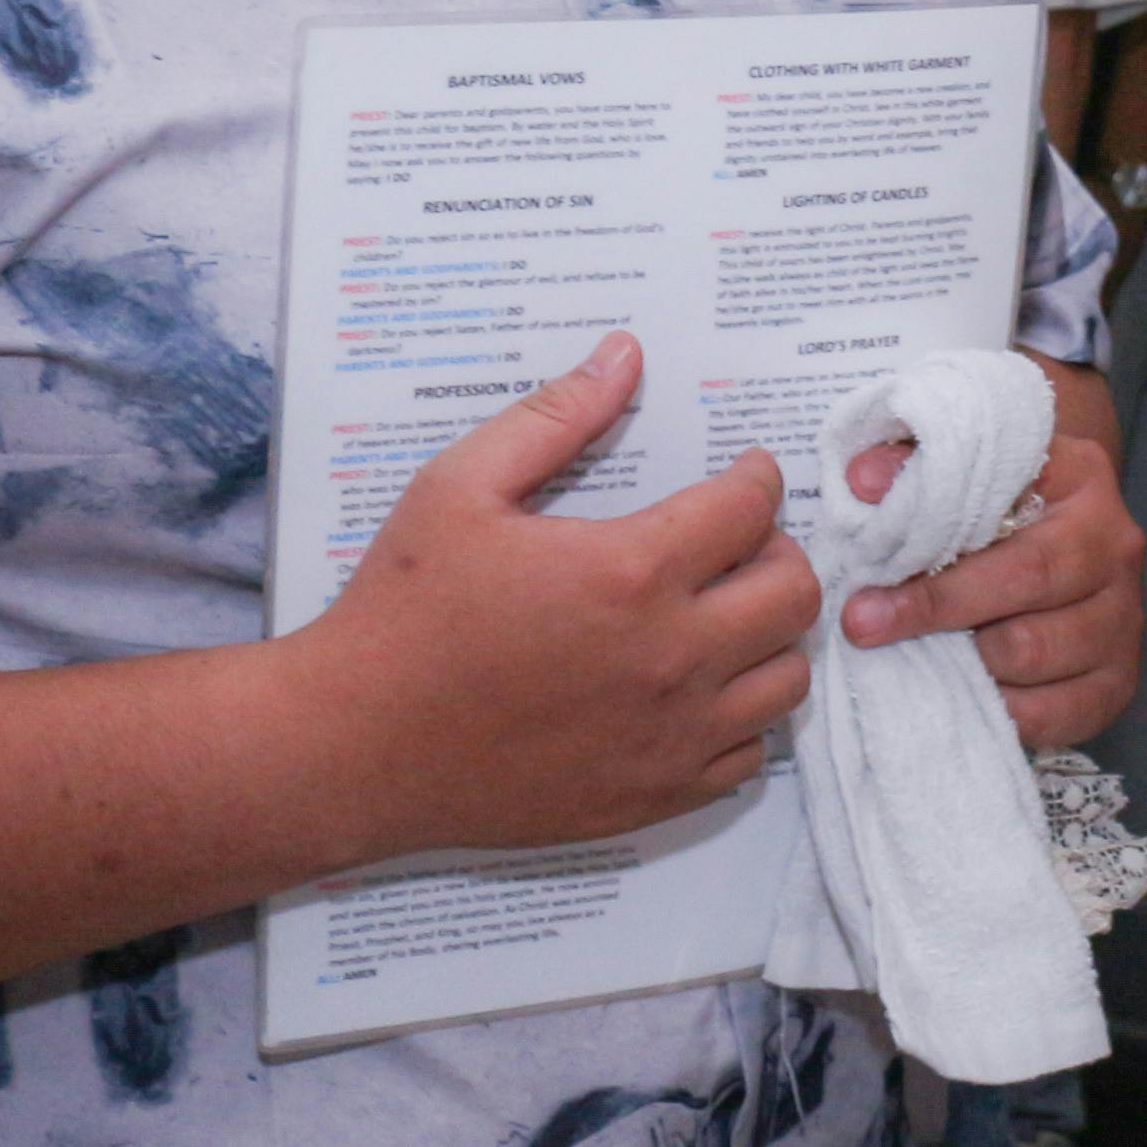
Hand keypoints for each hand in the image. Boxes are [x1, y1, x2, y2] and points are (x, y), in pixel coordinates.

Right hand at [295, 334, 820, 855]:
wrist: (351, 746)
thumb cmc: (401, 612)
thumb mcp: (458, 488)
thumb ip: (554, 415)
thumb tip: (625, 352)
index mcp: (631, 573)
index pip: (753, 508)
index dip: (757, 477)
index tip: (744, 472)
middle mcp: (670, 656)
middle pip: (795, 591)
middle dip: (777, 551)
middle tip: (737, 543)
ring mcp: (670, 735)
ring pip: (787, 676)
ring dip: (770, 636)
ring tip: (725, 614)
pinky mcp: (655, 794)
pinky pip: (748, 754)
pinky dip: (739, 717)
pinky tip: (696, 690)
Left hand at [839, 398, 1146, 745]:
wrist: (1055, 546)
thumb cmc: (994, 510)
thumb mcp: (960, 470)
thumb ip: (914, 467)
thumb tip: (863, 481)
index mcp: (1082, 478)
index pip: (1010, 503)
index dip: (935, 531)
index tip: (868, 565)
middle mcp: (1115, 547)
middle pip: (1028, 581)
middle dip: (936, 609)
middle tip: (863, 626)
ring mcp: (1124, 619)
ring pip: (1036, 652)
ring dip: (966, 661)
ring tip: (918, 657)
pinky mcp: (1117, 682)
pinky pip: (1056, 712)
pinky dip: (1002, 711)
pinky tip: (964, 696)